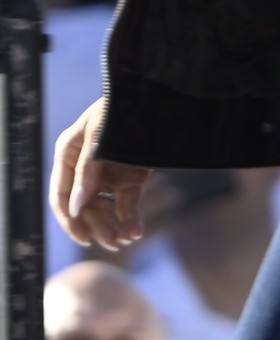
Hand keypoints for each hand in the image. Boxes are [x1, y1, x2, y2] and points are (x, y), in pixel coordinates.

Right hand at [48, 100, 150, 251]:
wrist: (158, 96)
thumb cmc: (122, 108)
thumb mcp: (101, 134)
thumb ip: (88, 168)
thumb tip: (75, 206)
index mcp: (69, 152)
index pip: (61, 193)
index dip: (69, 217)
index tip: (82, 237)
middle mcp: (85, 167)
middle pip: (84, 206)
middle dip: (97, 225)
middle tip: (113, 243)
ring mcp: (107, 174)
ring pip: (105, 209)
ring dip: (113, 226)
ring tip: (126, 238)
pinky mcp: (130, 179)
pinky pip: (126, 204)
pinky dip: (130, 219)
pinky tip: (136, 232)